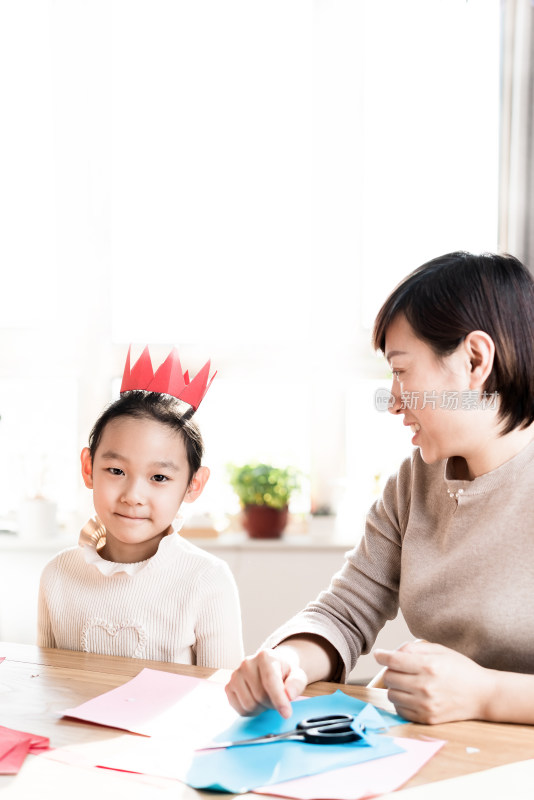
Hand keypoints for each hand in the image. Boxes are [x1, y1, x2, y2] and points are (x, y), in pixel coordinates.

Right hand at [225, 646, 307, 718]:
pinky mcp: (229, 687)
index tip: (287, 714)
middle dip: (272, 703)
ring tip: (266, 698)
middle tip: (277, 698)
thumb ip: (296, 683)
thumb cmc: (284, 673)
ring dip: (261, 708)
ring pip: (249, 704)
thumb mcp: (297, 675)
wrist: (270, 668)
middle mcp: (247, 663)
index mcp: (265, 656)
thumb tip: (289, 695)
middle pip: (260, 696)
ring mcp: (235, 674)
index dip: (279, 700)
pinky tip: (256, 701)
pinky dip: (250, 711)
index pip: (270, 681)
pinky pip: (240, 709)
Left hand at [373, 640, 494, 723]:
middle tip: (400, 668)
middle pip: (389, 677)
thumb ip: (414, 648)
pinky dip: (401, 701)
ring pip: (391, 695)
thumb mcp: (440, 650)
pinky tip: (411, 695)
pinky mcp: (427, 719)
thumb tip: (391, 653)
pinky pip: (400, 710)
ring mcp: (426, 705)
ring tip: (407, 682)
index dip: (382, 655)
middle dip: (391, 670)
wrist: (483, 695)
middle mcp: (425, 687)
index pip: (394, 661)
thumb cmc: (461, 669)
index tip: (379, 654)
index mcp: (429, 666)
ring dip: (395, 687)